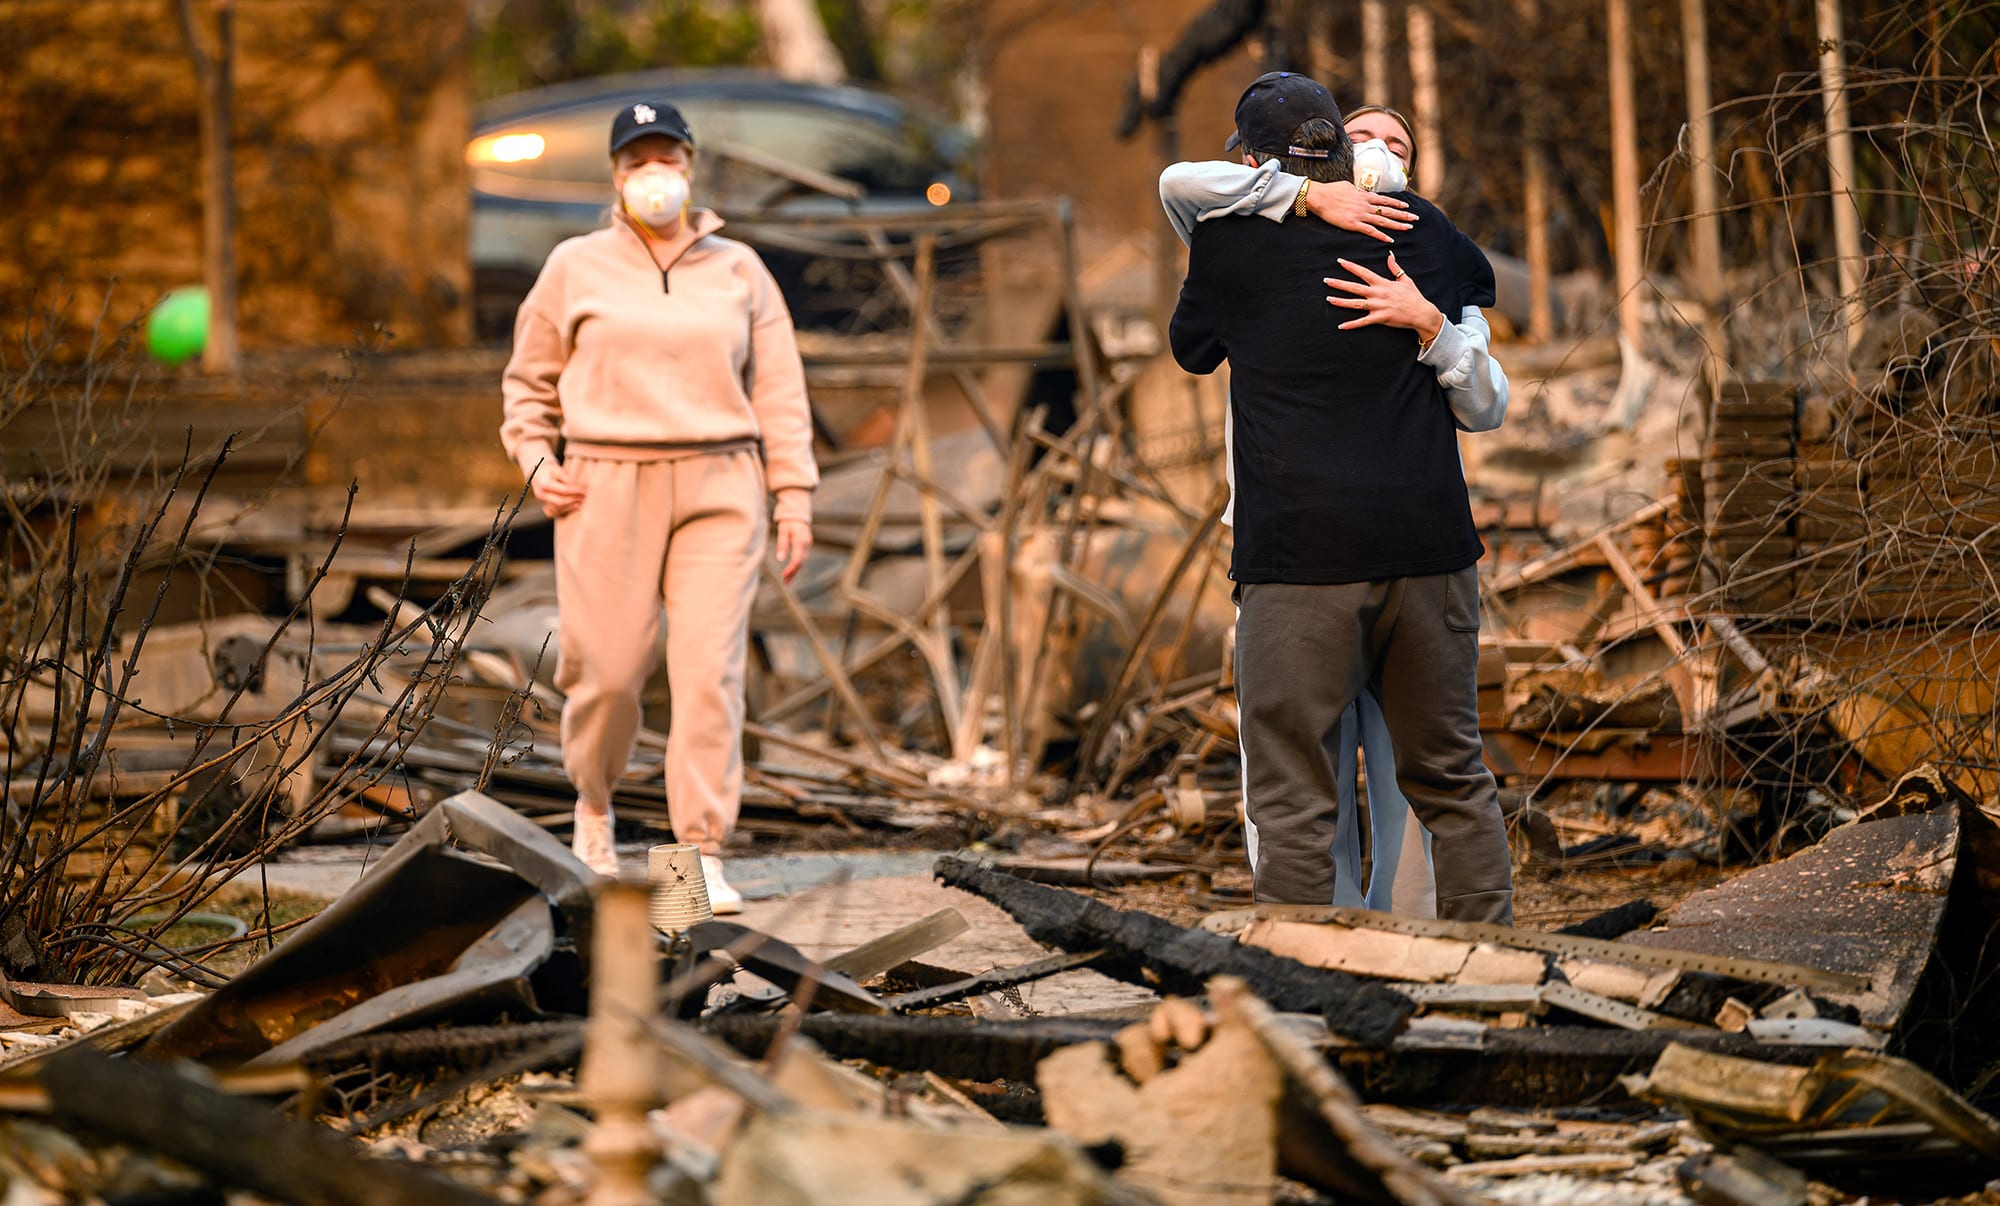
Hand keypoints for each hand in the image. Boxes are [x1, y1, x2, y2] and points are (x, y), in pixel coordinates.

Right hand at [529, 461, 585, 517]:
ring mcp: (542, 502)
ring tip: (582, 501)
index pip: (563, 490)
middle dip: (574, 500)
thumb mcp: (558, 469)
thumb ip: (567, 478)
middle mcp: (542, 494)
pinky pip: (556, 511)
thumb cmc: (549, 469)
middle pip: (560, 502)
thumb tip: (579, 487)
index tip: (585, 490)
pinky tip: (576, 506)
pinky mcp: (545, 506)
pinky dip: (567, 509)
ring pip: (558, 508)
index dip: (576, 491)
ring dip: (572, 506)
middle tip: (585, 497)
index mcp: (544, 484)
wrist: (537, 473)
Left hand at [774, 519, 812, 583]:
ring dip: (795, 570)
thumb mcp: (783, 531)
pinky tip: (792, 570)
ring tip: (787, 579)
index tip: (784, 576)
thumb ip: (782, 544)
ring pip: (803, 561)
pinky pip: (803, 557)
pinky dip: (798, 565)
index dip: (791, 569)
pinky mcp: (807, 545)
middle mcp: (807, 543)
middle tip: (785, 581)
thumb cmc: (788, 521)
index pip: (797, 559)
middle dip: (793, 572)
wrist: (797, 513)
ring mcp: (808, 544)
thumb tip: (780, 559)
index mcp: (800, 540)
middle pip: (801, 562)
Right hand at [1307, 180, 1413, 243]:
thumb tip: (1362, 193)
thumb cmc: (1331, 190)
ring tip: (1408, 228)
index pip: (1385, 199)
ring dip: (1397, 225)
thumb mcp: (1348, 187)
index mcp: (1365, 196)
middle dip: (1404, 215)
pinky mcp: (1353, 224)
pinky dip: (1381, 235)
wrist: (1319, 197)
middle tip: (1415, 218)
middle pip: (1389, 210)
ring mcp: (1361, 215)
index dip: (1397, 203)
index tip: (1407, 206)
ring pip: (1383, 220)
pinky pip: (1371, 231)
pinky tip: (1390, 240)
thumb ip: (1358, 192)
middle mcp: (1366, 205)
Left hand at [1326, 253, 1445, 341]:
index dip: (1351, 267)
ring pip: (1355, 303)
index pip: (1363, 272)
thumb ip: (1395, 268)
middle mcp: (1378, 294)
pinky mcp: (1379, 318)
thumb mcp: (1405, 280)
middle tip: (1326, 280)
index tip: (1340, 261)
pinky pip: (1362, 322)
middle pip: (1354, 287)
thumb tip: (1390, 255)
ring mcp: (1378, 306)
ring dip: (1340, 302)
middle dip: (1339, 283)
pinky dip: (1351, 325)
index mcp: (1383, 283)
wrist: (1421, 313)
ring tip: (1328, 299)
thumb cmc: (1413, 297)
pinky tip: (1341, 326)